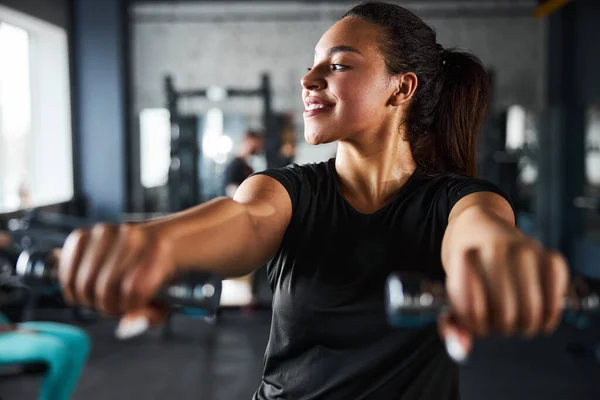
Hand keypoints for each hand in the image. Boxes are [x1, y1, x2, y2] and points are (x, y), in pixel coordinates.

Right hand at [58, 223, 175, 319]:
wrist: (151, 244)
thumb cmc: (155, 278)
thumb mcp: (164, 299)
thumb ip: (151, 317)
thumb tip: (125, 327)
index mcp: (158, 248)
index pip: (133, 291)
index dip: (130, 308)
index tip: (135, 306)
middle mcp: (131, 235)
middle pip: (105, 288)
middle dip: (108, 307)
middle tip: (117, 305)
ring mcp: (104, 232)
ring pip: (83, 284)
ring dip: (90, 301)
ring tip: (104, 297)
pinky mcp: (81, 235)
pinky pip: (67, 275)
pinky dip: (73, 290)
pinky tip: (87, 287)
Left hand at [439, 236, 569, 362]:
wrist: (476, 227)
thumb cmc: (463, 267)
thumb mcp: (449, 292)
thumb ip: (451, 325)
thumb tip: (462, 350)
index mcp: (464, 256)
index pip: (472, 313)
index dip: (474, 323)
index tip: (474, 316)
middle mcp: (496, 248)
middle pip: (505, 317)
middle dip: (499, 327)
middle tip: (496, 318)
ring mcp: (526, 249)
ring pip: (532, 313)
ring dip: (523, 324)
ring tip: (513, 315)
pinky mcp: (549, 255)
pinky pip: (555, 300)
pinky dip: (548, 314)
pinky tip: (537, 310)